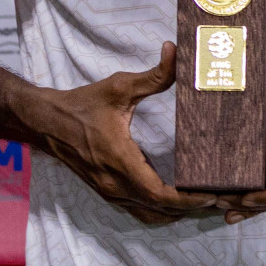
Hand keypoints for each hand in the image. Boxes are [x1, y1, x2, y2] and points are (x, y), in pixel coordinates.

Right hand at [28, 41, 219, 224]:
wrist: (46, 122)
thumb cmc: (83, 104)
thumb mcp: (118, 87)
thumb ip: (153, 75)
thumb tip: (176, 52)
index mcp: (120, 161)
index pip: (160, 194)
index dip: (188, 199)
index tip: (211, 194)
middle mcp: (115, 184)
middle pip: (160, 210)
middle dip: (190, 207)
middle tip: (219, 196)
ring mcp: (109, 191)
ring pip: (149, 214)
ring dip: (176, 212)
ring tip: (202, 199)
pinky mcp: (107, 191)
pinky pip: (138, 209)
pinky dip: (159, 209)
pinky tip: (176, 198)